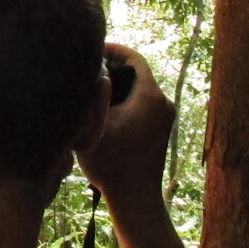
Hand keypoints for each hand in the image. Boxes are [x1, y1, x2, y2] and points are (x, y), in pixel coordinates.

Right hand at [77, 43, 172, 212]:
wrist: (134, 198)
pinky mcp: (160, 129)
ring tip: (89, 92)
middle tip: (84, 72)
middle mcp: (162, 102)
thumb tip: (96, 71)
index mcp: (150, 96)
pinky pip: (141, 103)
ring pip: (138, 88)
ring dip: (116, 86)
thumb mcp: (93, 125)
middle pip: (136, 72)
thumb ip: (95, 93)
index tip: (89, 51)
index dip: (112, 48)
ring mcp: (164, 117)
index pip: (134, 57)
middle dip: (110, 67)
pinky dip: (123, 100)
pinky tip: (102, 113)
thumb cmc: (111, 163)